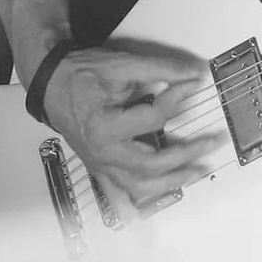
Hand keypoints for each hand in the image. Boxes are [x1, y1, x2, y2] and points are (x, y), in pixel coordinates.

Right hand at [42, 46, 222, 210]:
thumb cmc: (78, 74)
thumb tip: (191, 75)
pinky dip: (142, 197)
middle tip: (211, 142)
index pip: (154, 119)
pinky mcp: (101, 166)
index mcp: (104, 127)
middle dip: (185, 155)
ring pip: (139, 186)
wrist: (51, 83)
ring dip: (171, 182)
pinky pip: (122, 191)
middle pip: (151, 165)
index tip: (191, 86)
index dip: (177, 99)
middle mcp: (102, 151)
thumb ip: (160, 69)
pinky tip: (160, 197)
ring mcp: (101, 162)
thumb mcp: (120, 64)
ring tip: (196, 172)